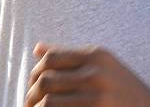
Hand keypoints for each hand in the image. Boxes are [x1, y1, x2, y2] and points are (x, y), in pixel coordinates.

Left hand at [25, 43, 149, 106]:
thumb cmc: (120, 84)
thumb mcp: (100, 62)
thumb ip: (68, 55)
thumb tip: (37, 49)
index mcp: (95, 54)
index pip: (51, 58)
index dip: (36, 71)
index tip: (33, 83)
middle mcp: (95, 72)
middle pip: (46, 80)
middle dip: (31, 93)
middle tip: (29, 102)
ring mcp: (95, 96)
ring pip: (49, 102)